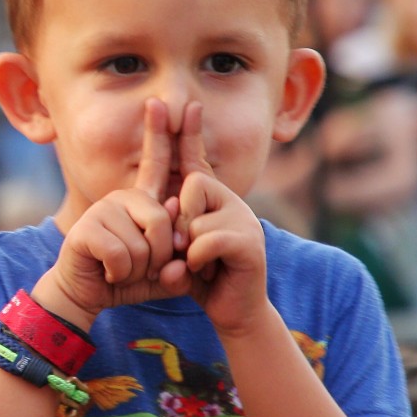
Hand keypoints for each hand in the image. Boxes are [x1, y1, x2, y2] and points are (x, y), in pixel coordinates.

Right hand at [34, 98, 189, 326]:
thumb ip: (180, 262)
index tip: (163, 103)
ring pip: (143, 244)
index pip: (155, 164)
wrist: (85, 295)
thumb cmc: (126, 279)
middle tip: (142, 268)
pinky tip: (109, 273)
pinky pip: (121, 255)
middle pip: (162, 221)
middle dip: (159, 256)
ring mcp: (102, 210)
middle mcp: (121, 198)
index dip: (161, 134)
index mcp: (141, 201)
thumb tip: (176, 233)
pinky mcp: (86, 229)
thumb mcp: (163, 272)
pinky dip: (120, 273)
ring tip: (121, 270)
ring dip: (138, 269)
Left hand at [172, 102, 270, 336]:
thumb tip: (166, 201)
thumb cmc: (203, 278)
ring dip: (186, 249)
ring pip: (195, 219)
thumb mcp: (179, 246)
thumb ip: (172, 223)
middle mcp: (233, 202)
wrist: (234, 312)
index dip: (190, 134)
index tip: (184, 104)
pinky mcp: (249, 243)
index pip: (198, 161)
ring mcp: (245, 220)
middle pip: (192, 185)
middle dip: (179, 219)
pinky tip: (205, 272)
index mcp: (213, 200)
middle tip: (184, 249)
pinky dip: (196, 261)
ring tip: (198, 265)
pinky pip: (205, 241)